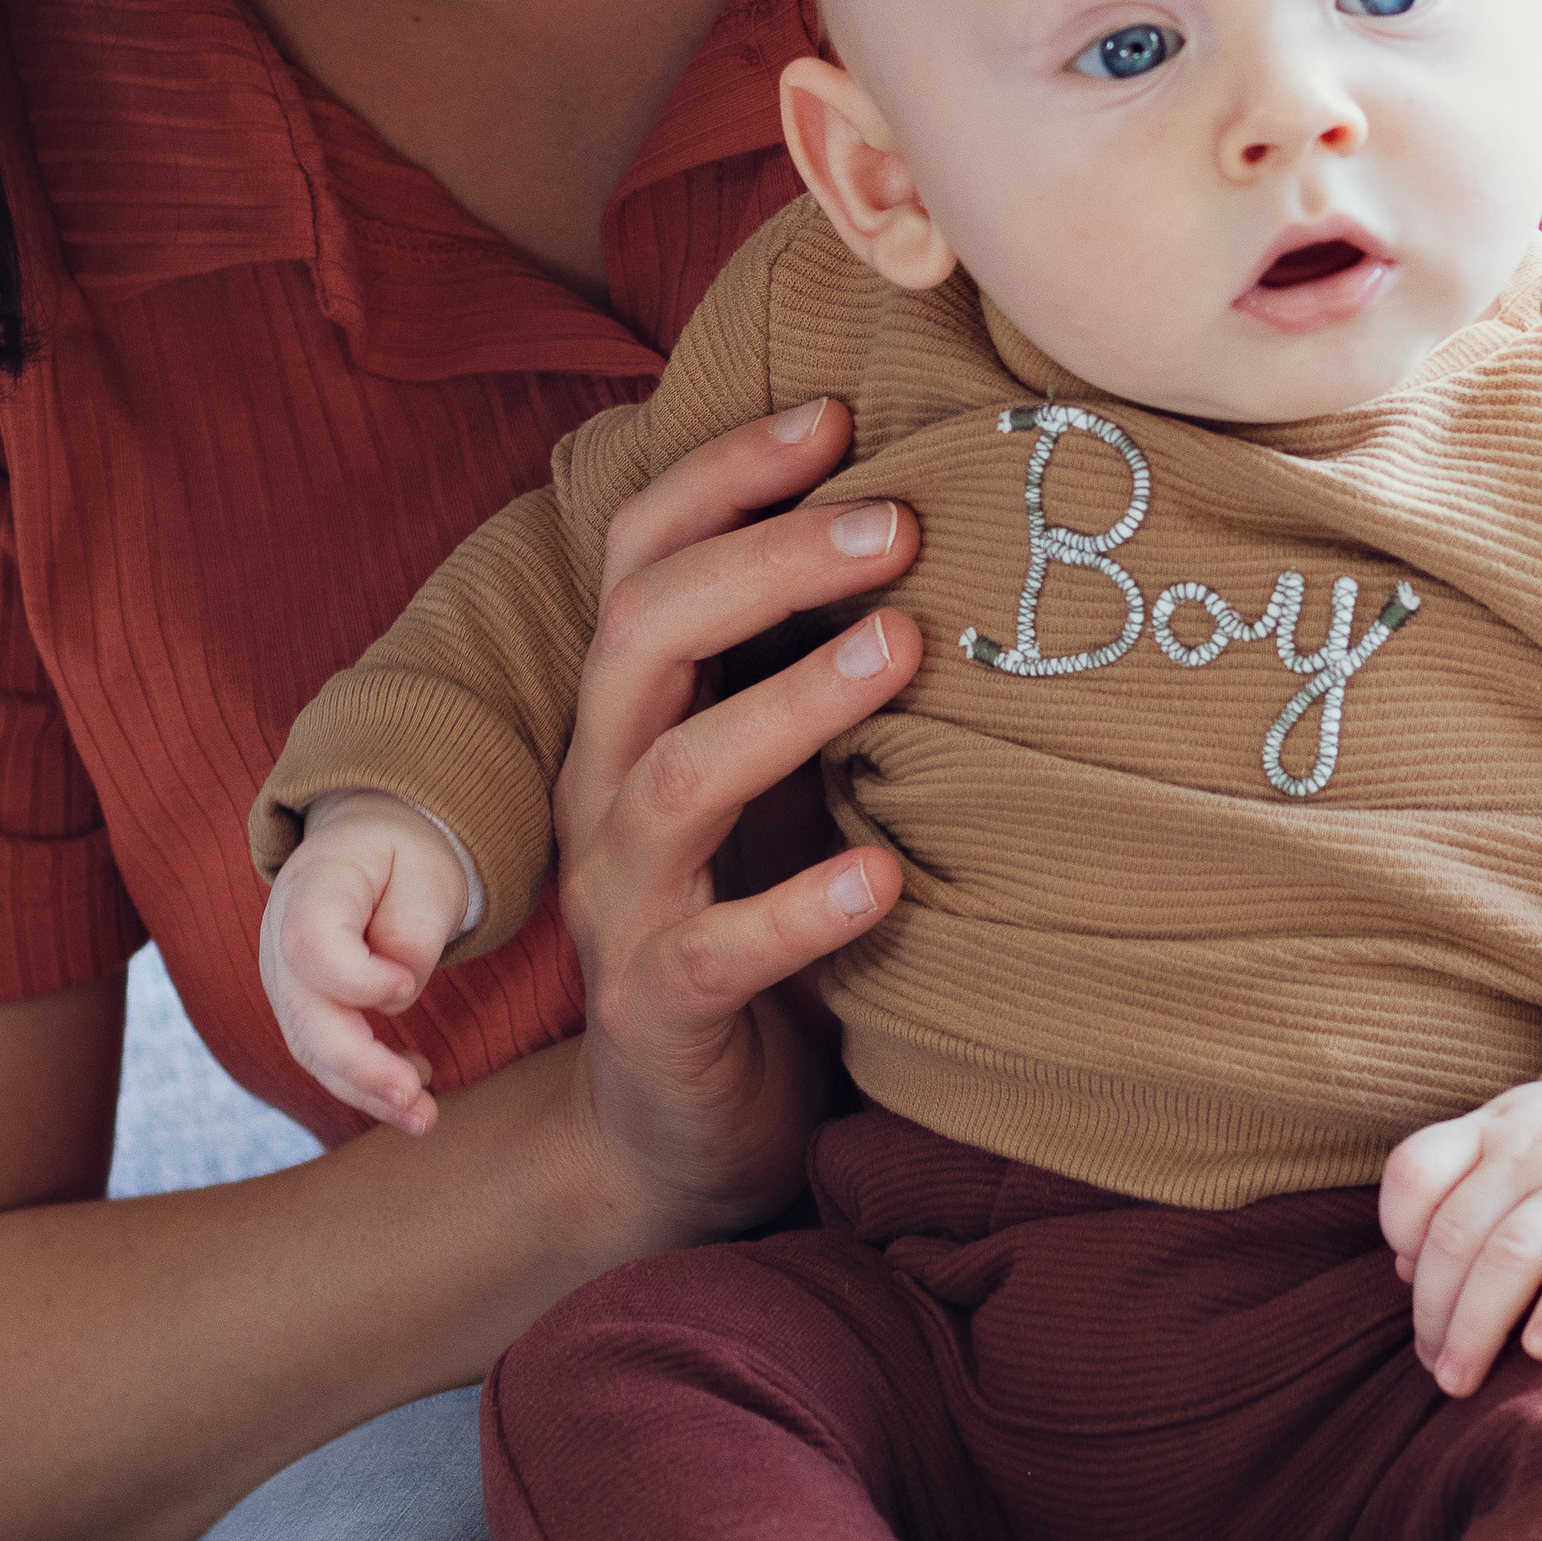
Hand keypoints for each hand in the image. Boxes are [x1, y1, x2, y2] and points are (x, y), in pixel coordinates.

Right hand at [258, 792, 471, 1137]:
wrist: (370, 844)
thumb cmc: (404, 856)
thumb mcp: (427, 872)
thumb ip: (412, 931)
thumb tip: (398, 995)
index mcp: (310, 885)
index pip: (310, 947)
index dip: (356, 980)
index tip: (403, 985)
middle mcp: (280, 936)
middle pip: (303, 1014)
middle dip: (359, 1066)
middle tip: (414, 1095)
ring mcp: (284, 978)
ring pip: (311, 1049)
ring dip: (366, 1091)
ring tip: (424, 1116)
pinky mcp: (302, 1009)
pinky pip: (324, 1057)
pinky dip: (365, 1084)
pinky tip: (411, 1093)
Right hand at [551, 397, 919, 1243]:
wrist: (678, 1127)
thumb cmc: (752, 909)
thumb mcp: (773, 771)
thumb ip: (808, 663)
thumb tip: (934, 518)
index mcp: (632, 713)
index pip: (642, 556)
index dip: (724, 474)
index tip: (835, 413)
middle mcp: (607, 787)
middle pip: (645, 633)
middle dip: (767, 560)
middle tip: (900, 523)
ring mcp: (624, 900)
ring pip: (675, 778)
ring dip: (790, 705)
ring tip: (902, 650)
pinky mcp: (661, 1008)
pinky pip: (716, 951)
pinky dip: (799, 910)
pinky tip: (882, 878)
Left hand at [1381, 1079, 1541, 1394]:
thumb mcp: (1516, 1140)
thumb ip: (1460, 1190)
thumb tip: (1404, 1269)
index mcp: (1492, 1128)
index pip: (1414, 1171)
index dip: (1396, 1232)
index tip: (1407, 1280)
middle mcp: (1529, 1150)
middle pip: (1456, 1235)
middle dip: (1434, 1312)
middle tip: (1435, 1366)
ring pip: (1509, 1256)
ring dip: (1475, 1328)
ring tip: (1461, 1380)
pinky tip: (1540, 1349)